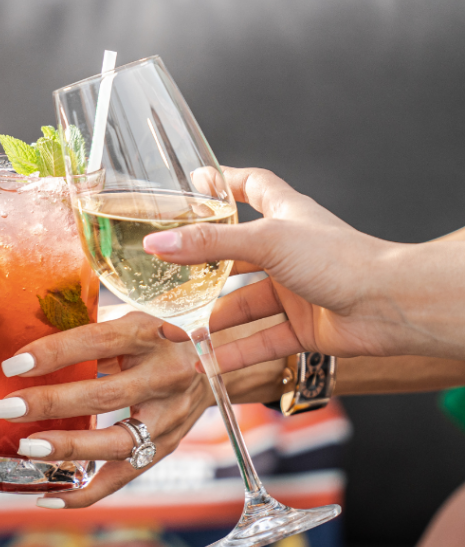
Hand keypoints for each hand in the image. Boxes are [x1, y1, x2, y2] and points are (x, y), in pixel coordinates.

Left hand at [0, 313, 215, 506]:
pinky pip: (123, 477)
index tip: (15, 365)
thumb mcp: (130, 320)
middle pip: (104, 396)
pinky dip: (85, 493)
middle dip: (51, 403)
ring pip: (117, 442)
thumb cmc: (156, 338)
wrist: (218, 363)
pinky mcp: (165, 447)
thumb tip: (24, 335)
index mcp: (149, 334)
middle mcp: (165, 376)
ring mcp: (169, 417)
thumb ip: (88, 329)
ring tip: (28, 447)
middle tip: (7, 408)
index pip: (97, 342)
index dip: (55, 353)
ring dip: (69, 448)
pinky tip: (49, 498)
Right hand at [144, 167, 464, 368]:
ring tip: (174, 330)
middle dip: (201, 267)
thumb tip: (156, 244)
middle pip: (235, 254)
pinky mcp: (302, 326)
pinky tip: (208, 362)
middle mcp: (288, 250)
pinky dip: (235, 353)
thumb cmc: (339, 258)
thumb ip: (209, 244)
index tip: (193, 186)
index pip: (251, 186)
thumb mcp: (266, 240)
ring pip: (243, 303)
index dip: (223, 184)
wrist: (390, 305)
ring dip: (211, 318)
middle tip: (164, 275)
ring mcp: (295, 289)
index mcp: (285, 214)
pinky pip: (261, 340)